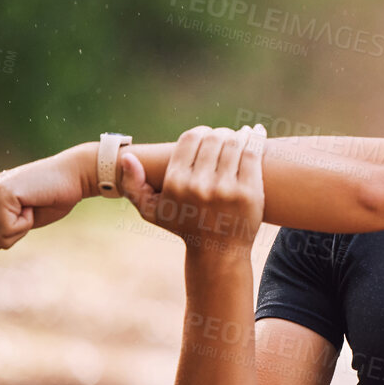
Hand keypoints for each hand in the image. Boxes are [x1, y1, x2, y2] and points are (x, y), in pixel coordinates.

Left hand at [0, 146, 96, 258]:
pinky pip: (7, 230)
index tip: (19, 215)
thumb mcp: (17, 223)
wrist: (74, 176)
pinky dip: (26, 223)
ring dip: (21, 228)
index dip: (1, 236)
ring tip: (30, 205)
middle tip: (27, 210)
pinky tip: (32, 203)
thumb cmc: (50, 199)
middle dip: (10, 234)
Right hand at [121, 125, 265, 257]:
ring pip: (234, 143)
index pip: (190, 139)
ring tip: (241, 134)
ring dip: (238, 134)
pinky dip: (255, 139)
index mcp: (176, 183)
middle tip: (225, 136)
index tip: (206, 135)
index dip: (200, 132)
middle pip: (213, 138)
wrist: (218, 252)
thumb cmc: (184, 226)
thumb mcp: (152, 211)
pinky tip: (255, 133)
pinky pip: (252, 154)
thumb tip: (127, 157)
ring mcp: (226, 188)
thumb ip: (134, 185)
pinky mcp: (249, 192)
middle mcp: (199, 185)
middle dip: (220, 133)